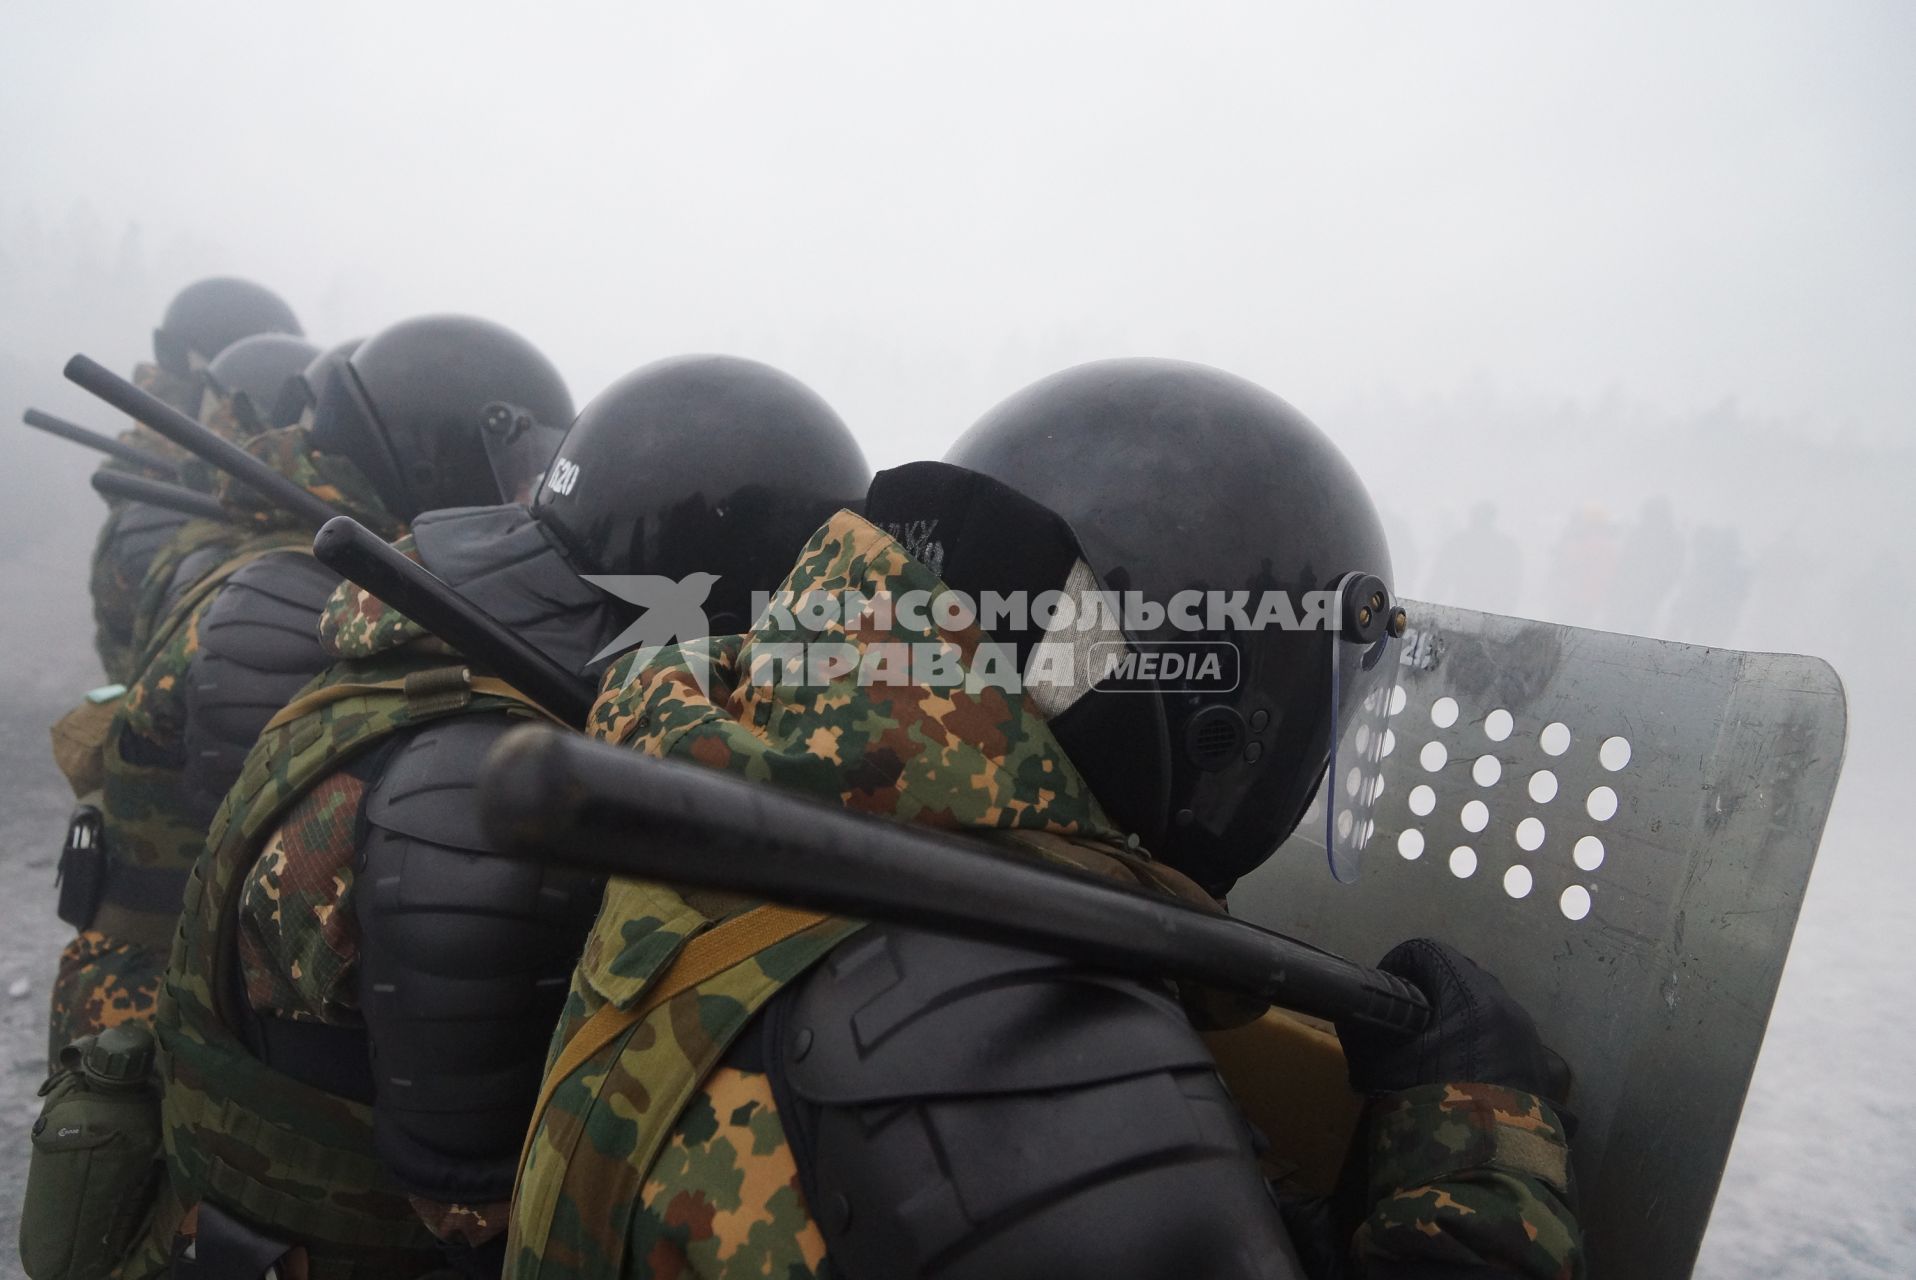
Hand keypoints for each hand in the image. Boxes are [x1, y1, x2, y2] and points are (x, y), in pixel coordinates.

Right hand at [1337, 938, 1552, 1097]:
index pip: (1427, 953)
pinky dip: (1482, 1044)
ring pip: (1487, 1008)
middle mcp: (1505, 1006)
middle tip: (1407, 1019)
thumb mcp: (1378, 1064)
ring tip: (1436, 1050)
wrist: (1484, 1163)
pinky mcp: (1538, 1068)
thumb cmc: (1428, 1100)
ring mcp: (1527, 1037)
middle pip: (1462, 975)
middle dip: (1432, 989)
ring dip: (1459, 1016)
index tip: (1386, 990)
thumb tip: (1354, 1018)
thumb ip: (1361, 1030)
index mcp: (1468, 993)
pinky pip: (1504, 1040)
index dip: (1398, 964)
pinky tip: (1464, 1074)